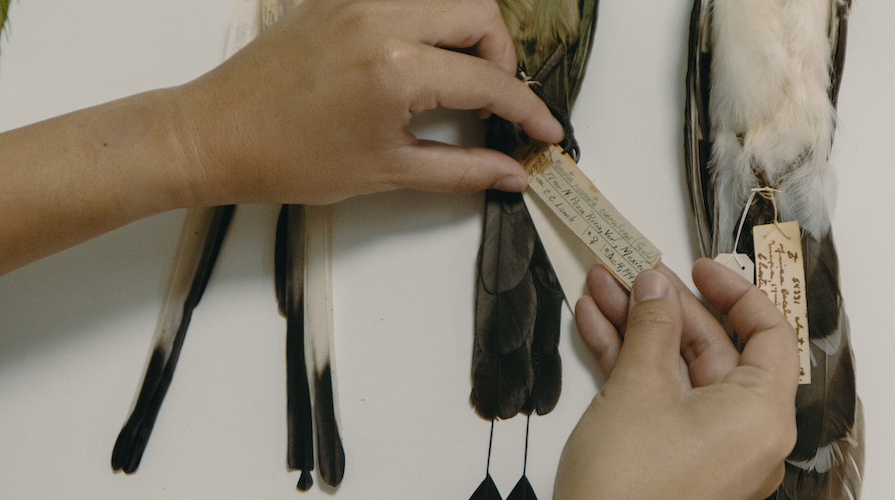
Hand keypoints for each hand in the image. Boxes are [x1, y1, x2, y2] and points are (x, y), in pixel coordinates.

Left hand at [0, 0, 562, 273]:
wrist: (212, 137)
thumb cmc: (287, 160)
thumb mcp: (387, 172)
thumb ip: (462, 170)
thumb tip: (512, 174)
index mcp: (396, 67)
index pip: (488, 80)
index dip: (527, 110)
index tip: (543, 133)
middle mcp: (381, 16)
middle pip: (480, 14)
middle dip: (501, 59)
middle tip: (493, 103)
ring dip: (467, 31)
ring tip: (459, 77)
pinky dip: (427, 19)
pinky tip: (419, 57)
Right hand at [554, 259, 798, 499]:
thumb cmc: (627, 488)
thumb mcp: (638, 387)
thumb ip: (650, 327)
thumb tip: (654, 287)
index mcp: (758, 414)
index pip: (768, 334)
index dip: (734, 292)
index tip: (697, 268)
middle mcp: (741, 430)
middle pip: (711, 347)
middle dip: (662, 306)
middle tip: (629, 274)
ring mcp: (704, 443)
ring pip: (674, 367)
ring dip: (635, 327)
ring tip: (600, 289)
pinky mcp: (670, 453)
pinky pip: (656, 394)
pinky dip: (626, 360)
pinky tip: (595, 326)